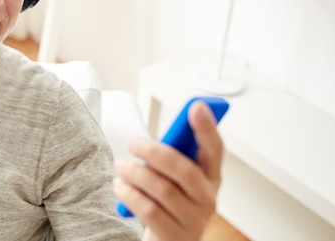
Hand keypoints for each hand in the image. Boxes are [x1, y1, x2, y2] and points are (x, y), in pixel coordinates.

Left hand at [113, 101, 223, 240]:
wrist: (166, 240)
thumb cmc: (167, 202)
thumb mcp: (174, 178)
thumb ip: (171, 159)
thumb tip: (151, 142)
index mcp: (210, 177)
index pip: (215, 149)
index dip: (207, 128)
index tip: (196, 106)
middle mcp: (208, 198)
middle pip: (183, 170)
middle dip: (154, 152)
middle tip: (132, 143)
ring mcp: (194, 220)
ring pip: (163, 189)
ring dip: (135, 173)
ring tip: (120, 165)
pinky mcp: (175, 236)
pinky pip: (149, 210)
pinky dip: (130, 194)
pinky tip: (120, 186)